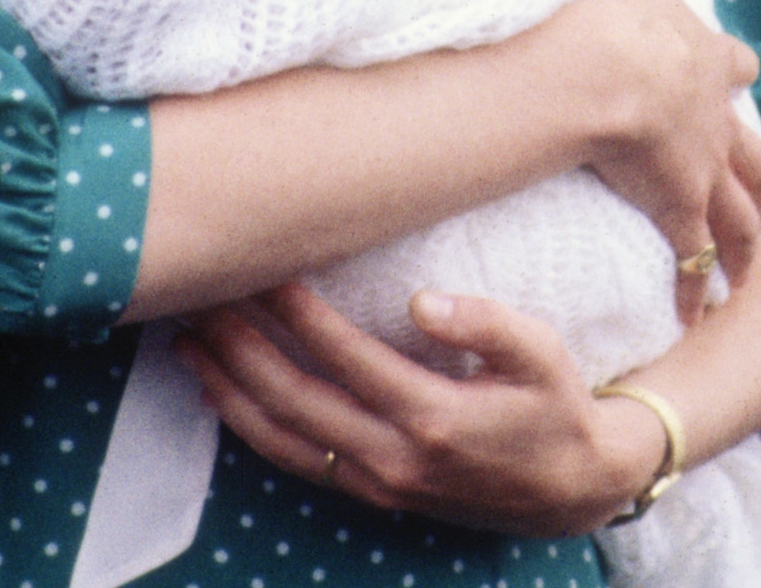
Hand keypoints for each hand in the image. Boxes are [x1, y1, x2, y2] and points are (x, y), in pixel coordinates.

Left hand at [175, 283, 662, 537]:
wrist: (573, 489)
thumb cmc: (557, 407)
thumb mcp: (544, 355)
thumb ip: (488, 323)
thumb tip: (422, 299)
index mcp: (435, 417)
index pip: (346, 358)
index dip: (299, 314)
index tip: (266, 268)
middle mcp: (395, 457)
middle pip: (295, 399)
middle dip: (241, 345)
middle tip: (204, 295)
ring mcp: (377, 482)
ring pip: (282, 439)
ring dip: (229, 389)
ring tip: (187, 343)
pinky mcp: (370, 492)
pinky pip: (294, 461)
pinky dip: (249, 426)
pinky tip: (220, 392)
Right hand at [543, 0, 760, 318]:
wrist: (606, 68)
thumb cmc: (612, 14)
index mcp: (706, 64)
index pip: (733, 68)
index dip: (735, 74)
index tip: (738, 79)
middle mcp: (716, 122)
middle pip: (754, 157)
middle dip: (759, 180)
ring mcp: (703, 171)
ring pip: (739, 218)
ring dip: (743, 249)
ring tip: (742, 277)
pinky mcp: (679, 209)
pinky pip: (694, 260)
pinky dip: (697, 290)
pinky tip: (696, 314)